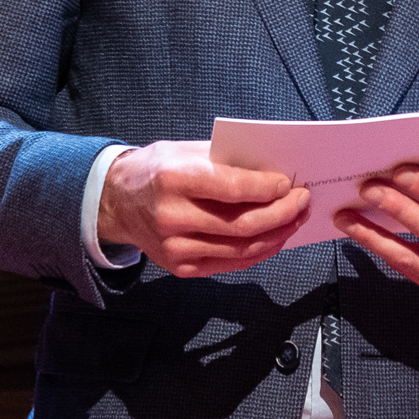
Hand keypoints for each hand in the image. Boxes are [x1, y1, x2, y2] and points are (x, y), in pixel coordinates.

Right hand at [98, 141, 310, 278]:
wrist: (117, 202)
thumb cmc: (155, 171)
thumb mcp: (185, 151)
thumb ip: (226, 160)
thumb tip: (272, 171)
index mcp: (174, 179)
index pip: (234, 189)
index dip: (269, 189)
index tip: (289, 184)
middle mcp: (173, 217)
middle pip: (244, 224)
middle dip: (283, 214)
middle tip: (302, 202)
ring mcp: (176, 247)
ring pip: (242, 249)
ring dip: (277, 235)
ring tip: (295, 220)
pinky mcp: (181, 267)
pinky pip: (232, 264)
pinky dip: (259, 252)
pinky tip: (273, 238)